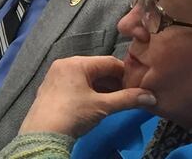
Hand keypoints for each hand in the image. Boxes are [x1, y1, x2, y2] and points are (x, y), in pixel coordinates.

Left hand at [19, 56, 155, 137]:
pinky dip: (88, 91)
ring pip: (86, 77)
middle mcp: (64, 65)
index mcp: (76, 63)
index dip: (126, 73)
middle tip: (129, 95)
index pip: (109, 62)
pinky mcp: (51, 88)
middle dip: (114, 82)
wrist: (43, 132)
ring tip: (116, 101)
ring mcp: (56, 76)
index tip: (138, 86)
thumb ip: (127, 99)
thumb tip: (150, 97)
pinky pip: (75, 84)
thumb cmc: (73, 114)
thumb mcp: (103, 106)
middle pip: (97, 68)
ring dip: (102, 87)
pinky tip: (97, 103)